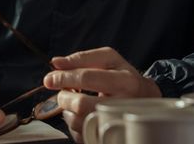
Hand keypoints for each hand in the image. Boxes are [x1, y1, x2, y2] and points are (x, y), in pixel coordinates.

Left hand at [43, 47, 160, 142]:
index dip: (64, 77)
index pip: (87, 78)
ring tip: (76, 101)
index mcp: (125, 81)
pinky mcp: (107, 138)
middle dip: (65, 97)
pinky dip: (74, 122)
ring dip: (68, 110)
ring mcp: (116, 124)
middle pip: (81, 104)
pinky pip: (80, 133)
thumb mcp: (109, 59)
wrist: (143, 98)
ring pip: (78, 121)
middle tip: (64, 92)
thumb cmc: (123, 76)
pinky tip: (82, 113)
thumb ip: (82, 58)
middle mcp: (123, 104)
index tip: (50, 78)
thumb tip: (56, 63)